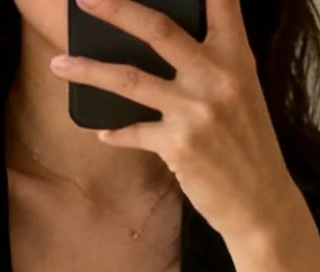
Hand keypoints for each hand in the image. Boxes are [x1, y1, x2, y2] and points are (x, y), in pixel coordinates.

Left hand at [50, 0, 296, 250]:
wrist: (260, 203)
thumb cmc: (247, 145)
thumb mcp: (242, 91)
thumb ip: (212, 60)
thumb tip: (164, 39)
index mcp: (236, 56)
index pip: (220, 1)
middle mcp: (216, 76)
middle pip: (158, 28)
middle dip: (117, 8)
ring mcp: (195, 111)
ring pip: (130, 80)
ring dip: (89, 70)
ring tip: (59, 64)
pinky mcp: (178, 146)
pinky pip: (134, 132)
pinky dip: (116, 132)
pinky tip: (104, 131)